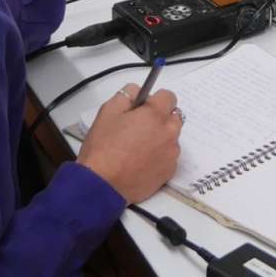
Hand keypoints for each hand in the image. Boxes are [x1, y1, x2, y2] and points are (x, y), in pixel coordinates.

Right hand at [75, 84, 182, 202]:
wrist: (102, 185)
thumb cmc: (103, 148)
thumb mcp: (108, 111)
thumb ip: (126, 95)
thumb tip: (137, 92)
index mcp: (156, 115)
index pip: (169, 96)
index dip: (155, 100)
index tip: (143, 107)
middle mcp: (169, 132)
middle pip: (173, 117)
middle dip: (160, 118)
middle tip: (138, 127)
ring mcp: (171, 154)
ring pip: (171, 138)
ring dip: (160, 137)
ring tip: (137, 148)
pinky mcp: (169, 172)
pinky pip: (168, 157)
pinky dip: (159, 156)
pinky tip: (140, 162)